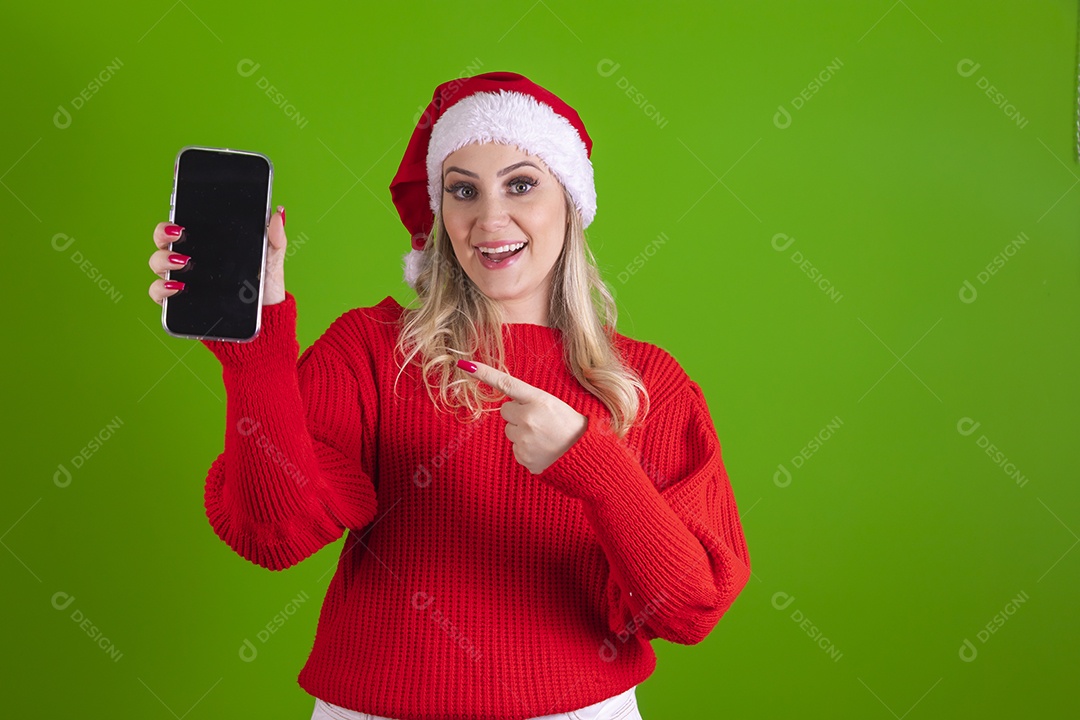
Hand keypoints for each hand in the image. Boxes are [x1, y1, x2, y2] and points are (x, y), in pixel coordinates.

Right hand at [148, 206, 287, 305]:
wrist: (265, 319)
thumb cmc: (264, 286)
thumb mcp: (271, 259)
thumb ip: (274, 237)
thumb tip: (278, 213)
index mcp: (206, 244)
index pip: (182, 227)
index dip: (174, 220)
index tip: (179, 221)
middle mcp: (189, 260)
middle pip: (163, 240)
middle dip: (163, 234)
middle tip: (177, 234)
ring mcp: (182, 280)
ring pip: (157, 264)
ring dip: (163, 260)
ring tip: (182, 261)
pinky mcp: (180, 303)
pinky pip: (159, 294)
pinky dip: (161, 288)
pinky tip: (176, 286)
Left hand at [459, 359, 587, 475]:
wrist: (584, 455)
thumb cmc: (570, 425)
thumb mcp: (554, 404)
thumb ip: (529, 401)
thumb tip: (507, 407)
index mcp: (539, 400)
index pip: (507, 383)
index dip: (484, 374)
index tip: (465, 365)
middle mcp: (528, 418)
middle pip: (506, 411)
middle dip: (518, 415)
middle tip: (539, 422)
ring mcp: (524, 439)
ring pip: (509, 431)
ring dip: (522, 433)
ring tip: (543, 437)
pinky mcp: (523, 457)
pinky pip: (515, 449)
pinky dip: (526, 450)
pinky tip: (542, 450)